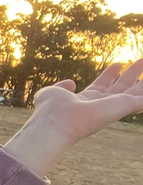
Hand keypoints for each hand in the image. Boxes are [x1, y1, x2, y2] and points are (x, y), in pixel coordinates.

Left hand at [3, 59, 142, 175]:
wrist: (58, 123)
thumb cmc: (50, 109)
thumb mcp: (52, 92)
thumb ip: (61, 87)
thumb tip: (71, 83)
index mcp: (86, 100)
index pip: (101, 85)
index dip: (109, 74)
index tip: (118, 64)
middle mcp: (101, 105)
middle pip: (120, 87)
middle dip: (131, 74)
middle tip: (141, 61)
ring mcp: (113, 107)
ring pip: (134, 93)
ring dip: (142, 84)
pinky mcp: (123, 107)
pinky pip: (141, 101)